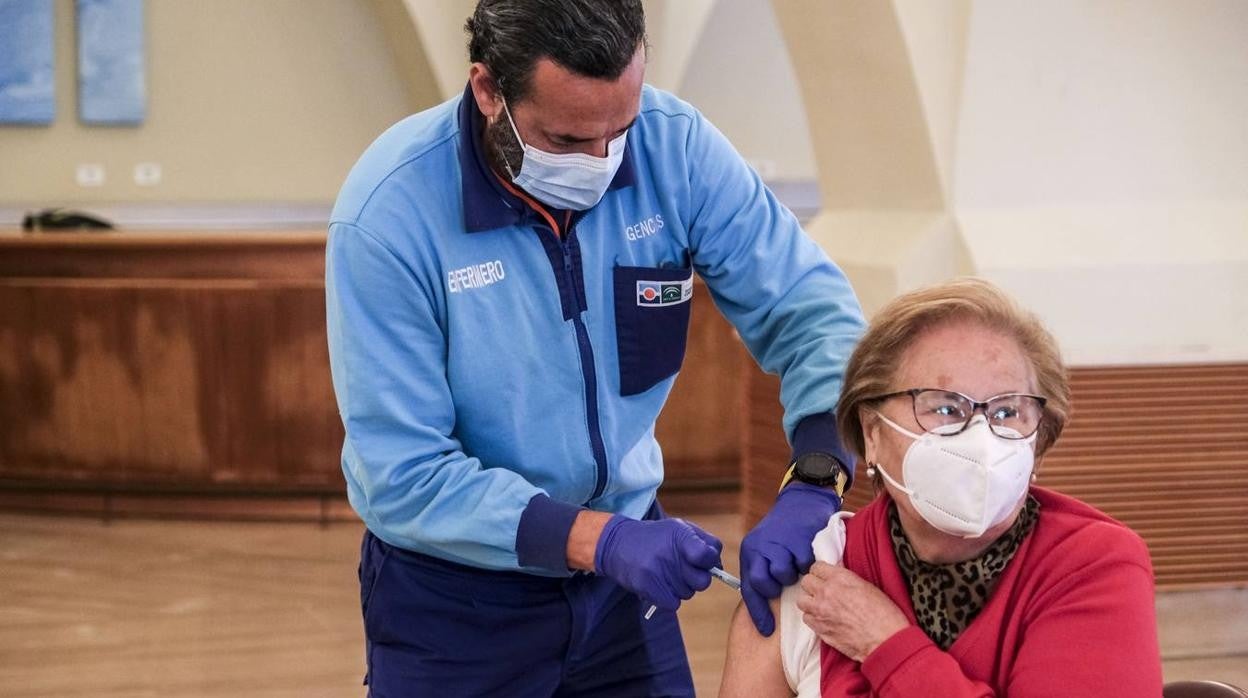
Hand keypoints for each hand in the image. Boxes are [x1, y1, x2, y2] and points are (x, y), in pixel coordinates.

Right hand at [594, 516, 722, 610]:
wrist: (618, 544)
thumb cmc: (655, 538)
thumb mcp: (680, 529)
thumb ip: (704, 543)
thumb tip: (718, 566)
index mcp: (681, 534)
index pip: (709, 555)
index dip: (709, 561)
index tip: (700, 560)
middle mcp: (670, 552)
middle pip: (702, 582)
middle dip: (696, 578)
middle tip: (682, 569)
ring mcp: (657, 570)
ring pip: (688, 594)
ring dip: (681, 588)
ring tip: (665, 573)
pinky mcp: (647, 587)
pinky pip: (673, 604)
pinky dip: (669, 598)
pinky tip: (659, 585)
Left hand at [740, 482, 840, 634]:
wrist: (802, 501)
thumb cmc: (784, 532)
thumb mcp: (766, 549)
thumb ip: (763, 572)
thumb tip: (767, 607)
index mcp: (750, 552)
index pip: (750, 589)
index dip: (758, 613)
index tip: (766, 631)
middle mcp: (759, 547)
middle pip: (765, 584)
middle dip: (776, 588)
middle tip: (786, 580)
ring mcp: (778, 543)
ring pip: (784, 575)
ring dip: (794, 574)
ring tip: (797, 563)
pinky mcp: (798, 539)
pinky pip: (803, 564)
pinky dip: (807, 563)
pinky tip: (807, 553)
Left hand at [796, 562, 908, 661]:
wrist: (885, 642)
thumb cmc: (885, 615)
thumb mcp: (868, 586)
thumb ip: (847, 579)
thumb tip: (837, 576)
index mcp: (840, 578)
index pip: (817, 567)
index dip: (821, 572)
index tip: (825, 577)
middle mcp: (826, 592)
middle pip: (806, 581)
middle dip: (813, 585)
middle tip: (822, 590)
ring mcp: (820, 612)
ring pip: (802, 601)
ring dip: (810, 602)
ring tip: (821, 606)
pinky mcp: (819, 629)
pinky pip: (806, 619)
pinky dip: (812, 618)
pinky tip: (823, 619)